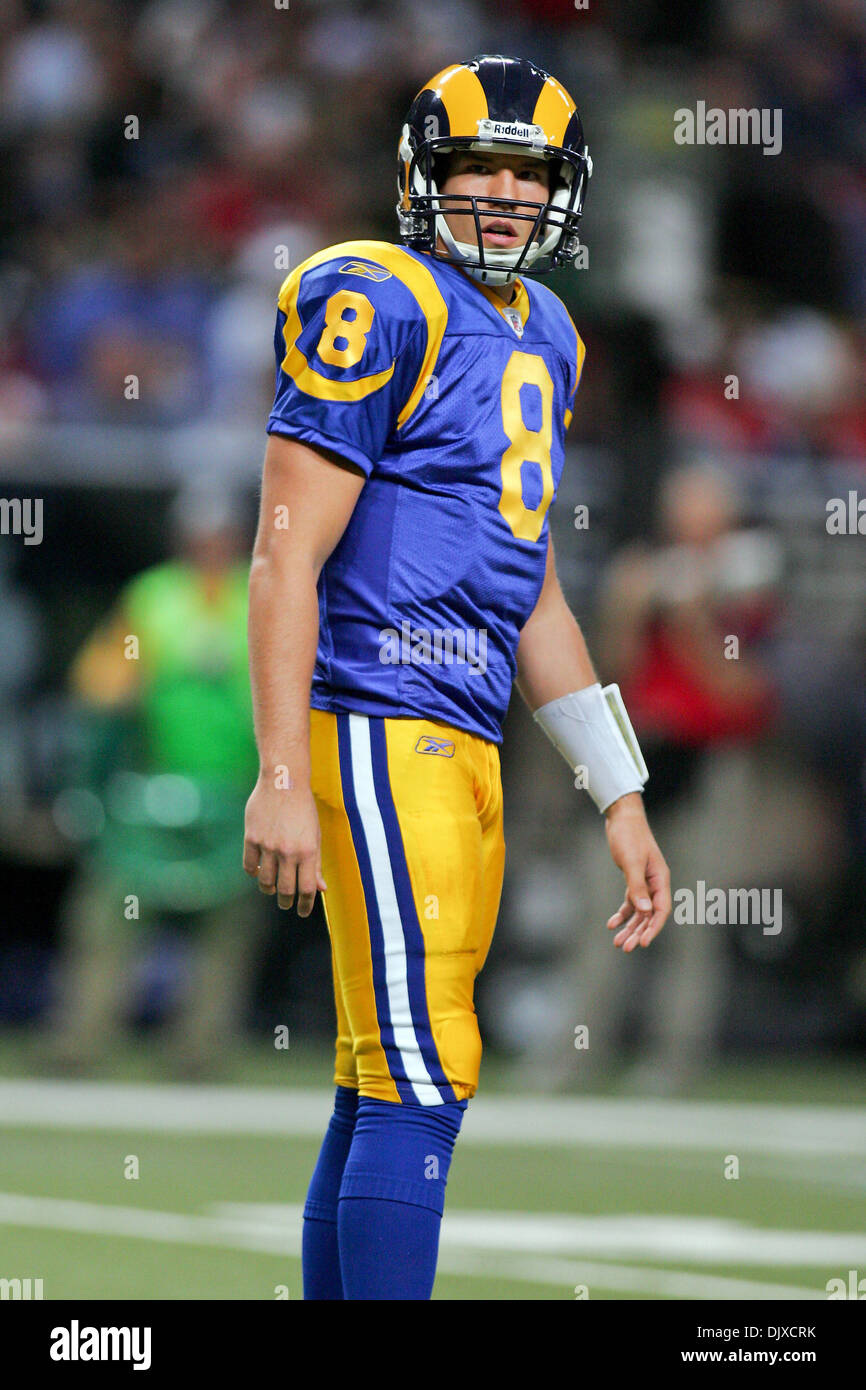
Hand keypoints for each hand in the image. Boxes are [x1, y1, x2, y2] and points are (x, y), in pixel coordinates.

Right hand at [243, 775, 326, 917]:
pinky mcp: (251, 838)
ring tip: (271, 889)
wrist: (283, 782)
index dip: (305, 904)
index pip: (307, 889)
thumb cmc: (303, 808)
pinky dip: (253, 872)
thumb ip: (316, 863)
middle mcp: (288, 852)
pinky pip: (249, 865)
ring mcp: (268, 846)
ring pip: (265, 881)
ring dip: (269, 889)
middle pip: (285, 889)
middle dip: (286, 901)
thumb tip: (321, 888)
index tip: (303, 911)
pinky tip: (258, 872)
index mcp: (308, 851)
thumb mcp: (315, 835)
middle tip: (286, 904)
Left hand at [603, 792, 670, 950]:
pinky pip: (630, 902)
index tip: (642, 943)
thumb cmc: (629, 836)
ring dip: (629, 927)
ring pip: (639, 912)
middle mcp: (655, 884)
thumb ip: (637, 886)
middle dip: (637, 932)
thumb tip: (645, 910)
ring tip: (617, 942)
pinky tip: (612, 923)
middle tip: (624, 948)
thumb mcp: (631, 861)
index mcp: (660, 879)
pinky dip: (622, 913)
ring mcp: (644, 882)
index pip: (660, 910)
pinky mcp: (633, 879)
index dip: (652, 928)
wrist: (622, 818)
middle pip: (649, 915)